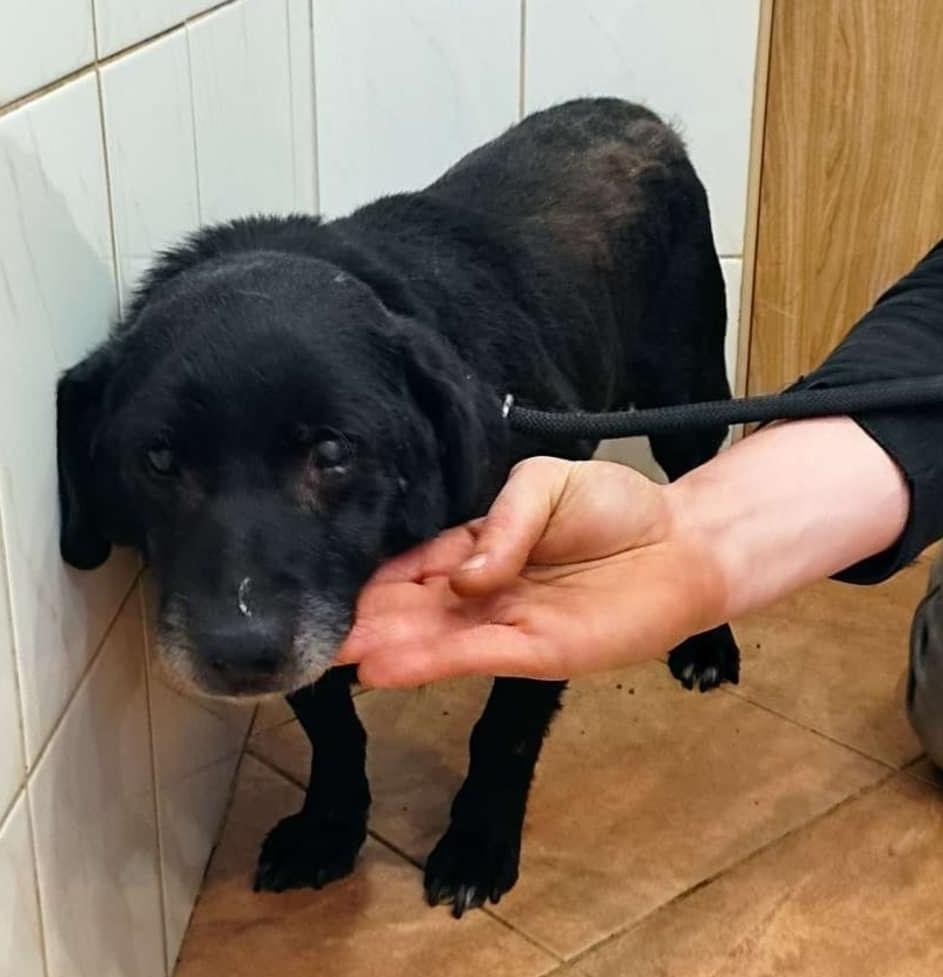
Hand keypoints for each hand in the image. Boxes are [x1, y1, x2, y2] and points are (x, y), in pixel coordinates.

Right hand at [337, 457, 726, 686]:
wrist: (681, 543)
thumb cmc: (614, 506)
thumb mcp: (545, 485)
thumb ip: (502, 523)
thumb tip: (462, 575)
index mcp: (477, 546)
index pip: (414, 563)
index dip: (374, 579)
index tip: (324, 590)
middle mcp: (482, 590)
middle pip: (413, 607)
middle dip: (365, 620)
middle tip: (310, 637)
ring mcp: (506, 624)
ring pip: (434, 637)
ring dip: (386, 646)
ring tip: (333, 655)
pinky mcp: (536, 653)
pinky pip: (474, 657)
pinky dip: (430, 663)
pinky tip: (385, 667)